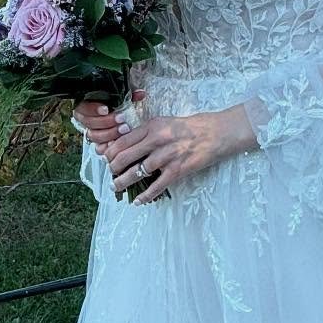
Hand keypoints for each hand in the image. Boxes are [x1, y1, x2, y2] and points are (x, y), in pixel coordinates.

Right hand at [72, 90, 142, 156]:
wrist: (121, 116)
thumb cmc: (118, 104)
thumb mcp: (123, 95)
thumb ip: (129, 94)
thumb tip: (140, 94)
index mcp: (86, 105)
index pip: (83, 108)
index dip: (93, 109)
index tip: (106, 110)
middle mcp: (86, 119)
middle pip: (89, 123)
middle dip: (106, 122)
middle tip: (121, 119)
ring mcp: (92, 132)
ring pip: (94, 136)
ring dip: (109, 133)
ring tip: (124, 129)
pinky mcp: (99, 143)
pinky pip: (99, 148)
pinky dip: (107, 146)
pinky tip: (118, 142)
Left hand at [105, 105, 256, 203]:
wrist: (214, 133)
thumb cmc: (188, 128)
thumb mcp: (164, 122)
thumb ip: (144, 131)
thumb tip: (123, 140)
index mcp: (152, 126)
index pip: (122, 141)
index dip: (110, 152)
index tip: (107, 158)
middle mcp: (157, 140)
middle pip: (125, 157)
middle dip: (113, 168)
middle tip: (110, 174)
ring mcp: (167, 156)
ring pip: (137, 172)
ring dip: (123, 182)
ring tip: (117, 187)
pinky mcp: (178, 170)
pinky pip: (157, 186)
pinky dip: (145, 196)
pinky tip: (138, 201)